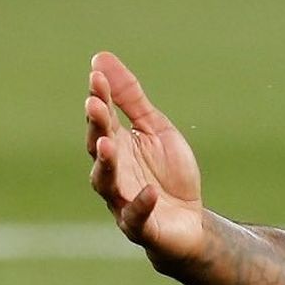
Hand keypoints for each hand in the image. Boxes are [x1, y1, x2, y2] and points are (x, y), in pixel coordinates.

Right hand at [86, 52, 208, 262]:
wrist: (189, 222)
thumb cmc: (168, 173)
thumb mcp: (155, 129)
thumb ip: (131, 98)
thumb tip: (100, 58)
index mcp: (116, 146)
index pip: (103, 119)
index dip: (100, 98)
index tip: (97, 76)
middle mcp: (112, 171)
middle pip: (99, 147)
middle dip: (96, 126)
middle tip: (95, 104)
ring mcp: (122, 200)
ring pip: (105, 182)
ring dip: (105, 163)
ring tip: (107, 143)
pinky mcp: (140, 226)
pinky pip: (136, 217)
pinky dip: (140, 205)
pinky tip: (149, 192)